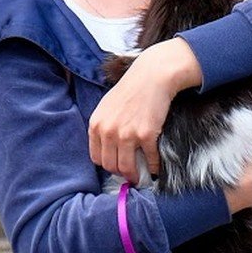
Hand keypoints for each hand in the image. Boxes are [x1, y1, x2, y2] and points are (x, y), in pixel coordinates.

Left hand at [88, 38, 202, 177]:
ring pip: (127, 167)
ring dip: (135, 175)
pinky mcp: (146, 135)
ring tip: (141, 175)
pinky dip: (153, 166)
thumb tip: (109, 150)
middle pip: (110, 166)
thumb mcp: (107, 107)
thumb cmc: (131, 90)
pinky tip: (156, 166)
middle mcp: (108, 132)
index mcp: (96, 125)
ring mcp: (127, 135)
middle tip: (131, 173)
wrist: (152, 77)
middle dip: (121, 172)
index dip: (108, 165)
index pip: (96, 158)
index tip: (117, 166)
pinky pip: (149, 159)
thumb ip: (104, 127)